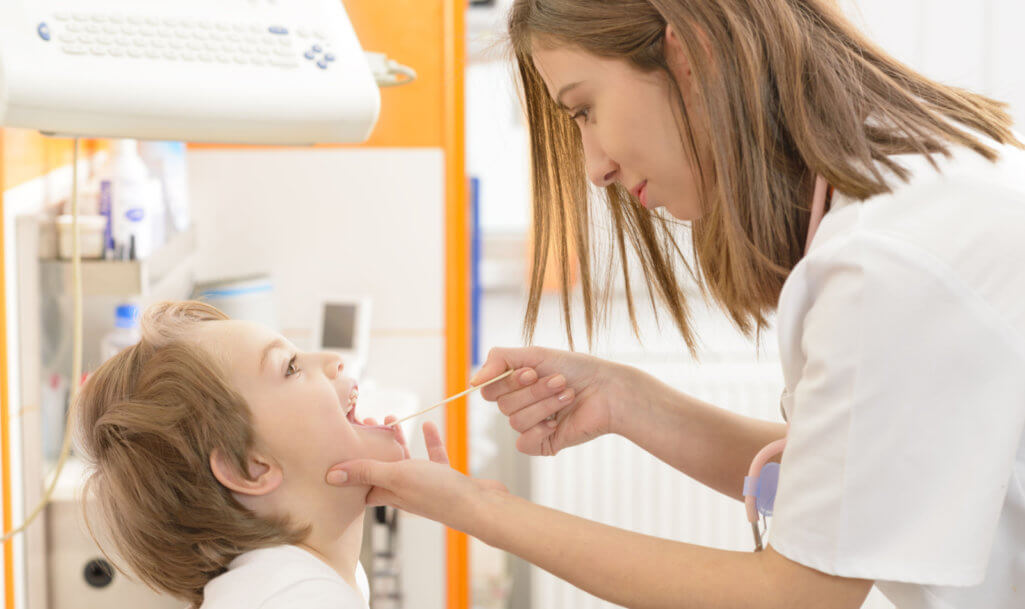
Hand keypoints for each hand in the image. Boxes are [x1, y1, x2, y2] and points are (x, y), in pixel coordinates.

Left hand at [325, 422, 506, 532]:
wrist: (479, 506)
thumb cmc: (437, 494)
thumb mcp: (396, 476)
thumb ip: (365, 472)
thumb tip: (329, 475)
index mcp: (389, 493)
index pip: (361, 484)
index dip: (350, 466)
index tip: (342, 443)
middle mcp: (405, 491)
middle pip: (381, 467)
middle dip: (372, 446)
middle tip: (364, 423)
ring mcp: (426, 485)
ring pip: (406, 460)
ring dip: (397, 440)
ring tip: (389, 419)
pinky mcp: (446, 479)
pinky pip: (433, 456)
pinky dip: (429, 441)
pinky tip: (429, 425)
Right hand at [470, 346, 636, 455]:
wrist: (609, 390)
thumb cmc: (576, 368)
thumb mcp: (534, 354)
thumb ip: (499, 360)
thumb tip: (471, 382)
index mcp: (514, 385)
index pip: (489, 389)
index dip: (508, 382)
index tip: (531, 372)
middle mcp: (520, 405)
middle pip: (503, 406)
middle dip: (534, 392)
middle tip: (560, 381)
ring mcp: (531, 426)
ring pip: (515, 422)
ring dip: (545, 405)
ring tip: (568, 395)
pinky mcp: (543, 444)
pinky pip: (523, 443)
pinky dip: (540, 430)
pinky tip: (558, 422)